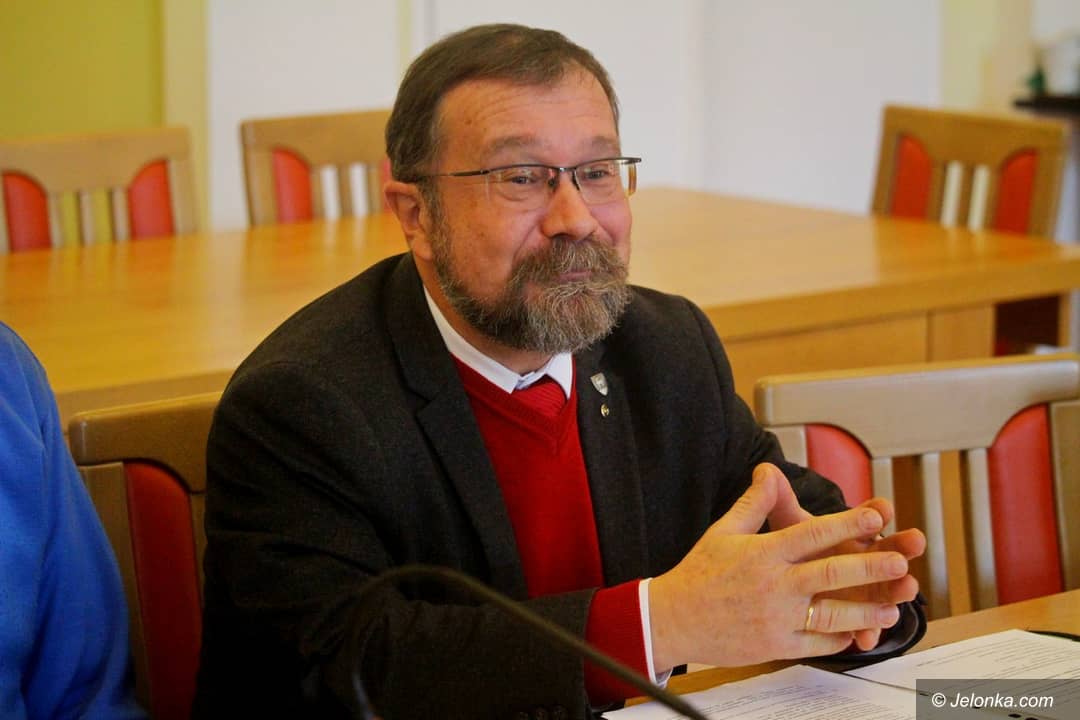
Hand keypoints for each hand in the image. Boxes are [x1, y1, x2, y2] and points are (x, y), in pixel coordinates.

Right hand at [648, 464, 912, 670]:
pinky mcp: (775, 646)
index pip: (812, 534)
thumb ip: (755, 503)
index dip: (847, 524)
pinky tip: (857, 633)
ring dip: (865, 611)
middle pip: (830, 573)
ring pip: (831, 614)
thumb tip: (768, 471)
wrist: (673, 618)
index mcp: (762, 553)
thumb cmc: (698, 573)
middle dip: (870, 567)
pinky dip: (840, 639)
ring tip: (891, 607)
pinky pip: (816, 644)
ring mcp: (776, 618)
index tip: (874, 518)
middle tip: (899, 561)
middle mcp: (772, 585)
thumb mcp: (724, 531)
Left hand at [764, 463, 925, 649]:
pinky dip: (868, 630)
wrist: (781, 586)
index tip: (882, 507)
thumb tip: (765, 470)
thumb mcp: (785, 526)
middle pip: (888, 550)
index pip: (869, 516)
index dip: (877, 511)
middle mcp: (864, 558)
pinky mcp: (857, 617)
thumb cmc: (792, 549)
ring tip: (907, 586)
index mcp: (851, 532)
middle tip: (914, 540)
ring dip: (897, 588)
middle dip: (902, 545)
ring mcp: (864, 589)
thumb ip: (778, 501)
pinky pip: (865, 626)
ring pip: (886, 589)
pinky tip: (866, 637)